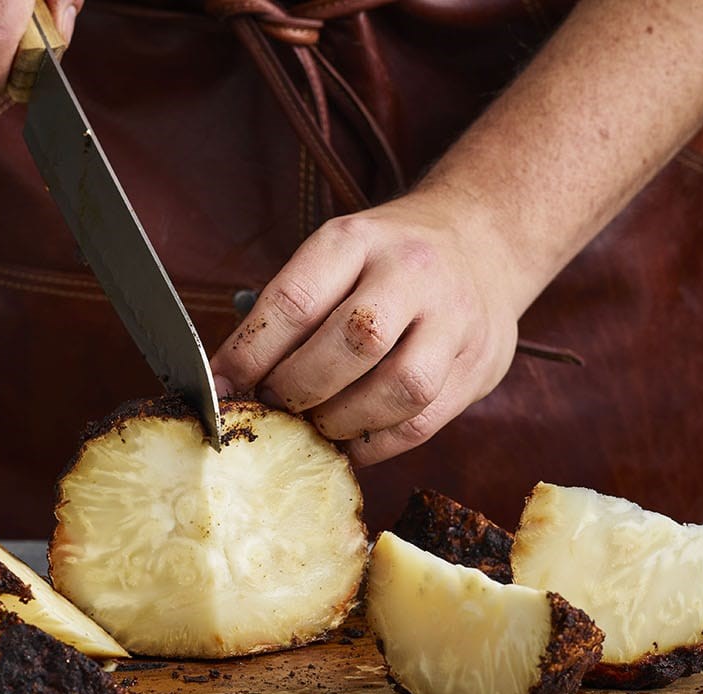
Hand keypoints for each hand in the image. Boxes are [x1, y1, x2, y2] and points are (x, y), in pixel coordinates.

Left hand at [210, 188, 539, 465]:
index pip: (296, 300)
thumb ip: (290, 310)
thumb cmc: (386, 261)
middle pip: (353, 342)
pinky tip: (351, 442)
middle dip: (300, 387)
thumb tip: (227, 380)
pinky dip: (377, 445)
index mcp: (358, 241)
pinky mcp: (478, 365)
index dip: (250, 353)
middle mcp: (412, 273)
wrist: (483, 240)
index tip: (220, 386)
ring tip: (317, 426)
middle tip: (275, 405)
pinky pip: (423, 422)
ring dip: (343, 421)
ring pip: (399, 387)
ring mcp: (454, 320)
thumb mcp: (338, 255)